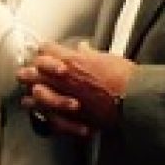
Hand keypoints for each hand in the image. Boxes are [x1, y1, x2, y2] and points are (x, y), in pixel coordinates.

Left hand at [18, 41, 135, 133]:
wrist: (135, 102)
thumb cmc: (125, 79)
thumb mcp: (106, 58)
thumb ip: (89, 54)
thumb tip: (83, 48)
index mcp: (70, 60)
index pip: (45, 49)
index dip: (45, 51)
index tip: (45, 54)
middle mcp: (62, 78)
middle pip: (32, 70)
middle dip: (30, 71)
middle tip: (29, 72)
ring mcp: (63, 97)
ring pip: (35, 93)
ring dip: (32, 93)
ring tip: (30, 93)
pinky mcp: (69, 116)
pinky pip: (47, 115)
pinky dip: (42, 114)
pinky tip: (38, 111)